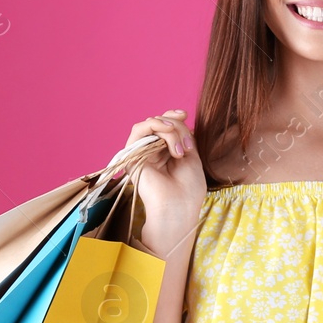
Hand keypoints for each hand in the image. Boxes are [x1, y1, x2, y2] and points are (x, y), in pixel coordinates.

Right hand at [123, 109, 205, 254]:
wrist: (179, 207)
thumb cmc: (188, 187)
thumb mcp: (190, 153)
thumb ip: (182, 133)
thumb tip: (178, 116)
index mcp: (165, 151)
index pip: (166, 125)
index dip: (174, 116)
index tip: (185, 115)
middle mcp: (152, 151)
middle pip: (161, 122)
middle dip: (177, 127)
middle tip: (188, 147)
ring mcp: (141, 153)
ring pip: (152, 124)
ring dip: (169, 130)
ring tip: (179, 150)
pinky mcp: (131, 156)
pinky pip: (139, 129)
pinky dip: (155, 126)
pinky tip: (169, 137)